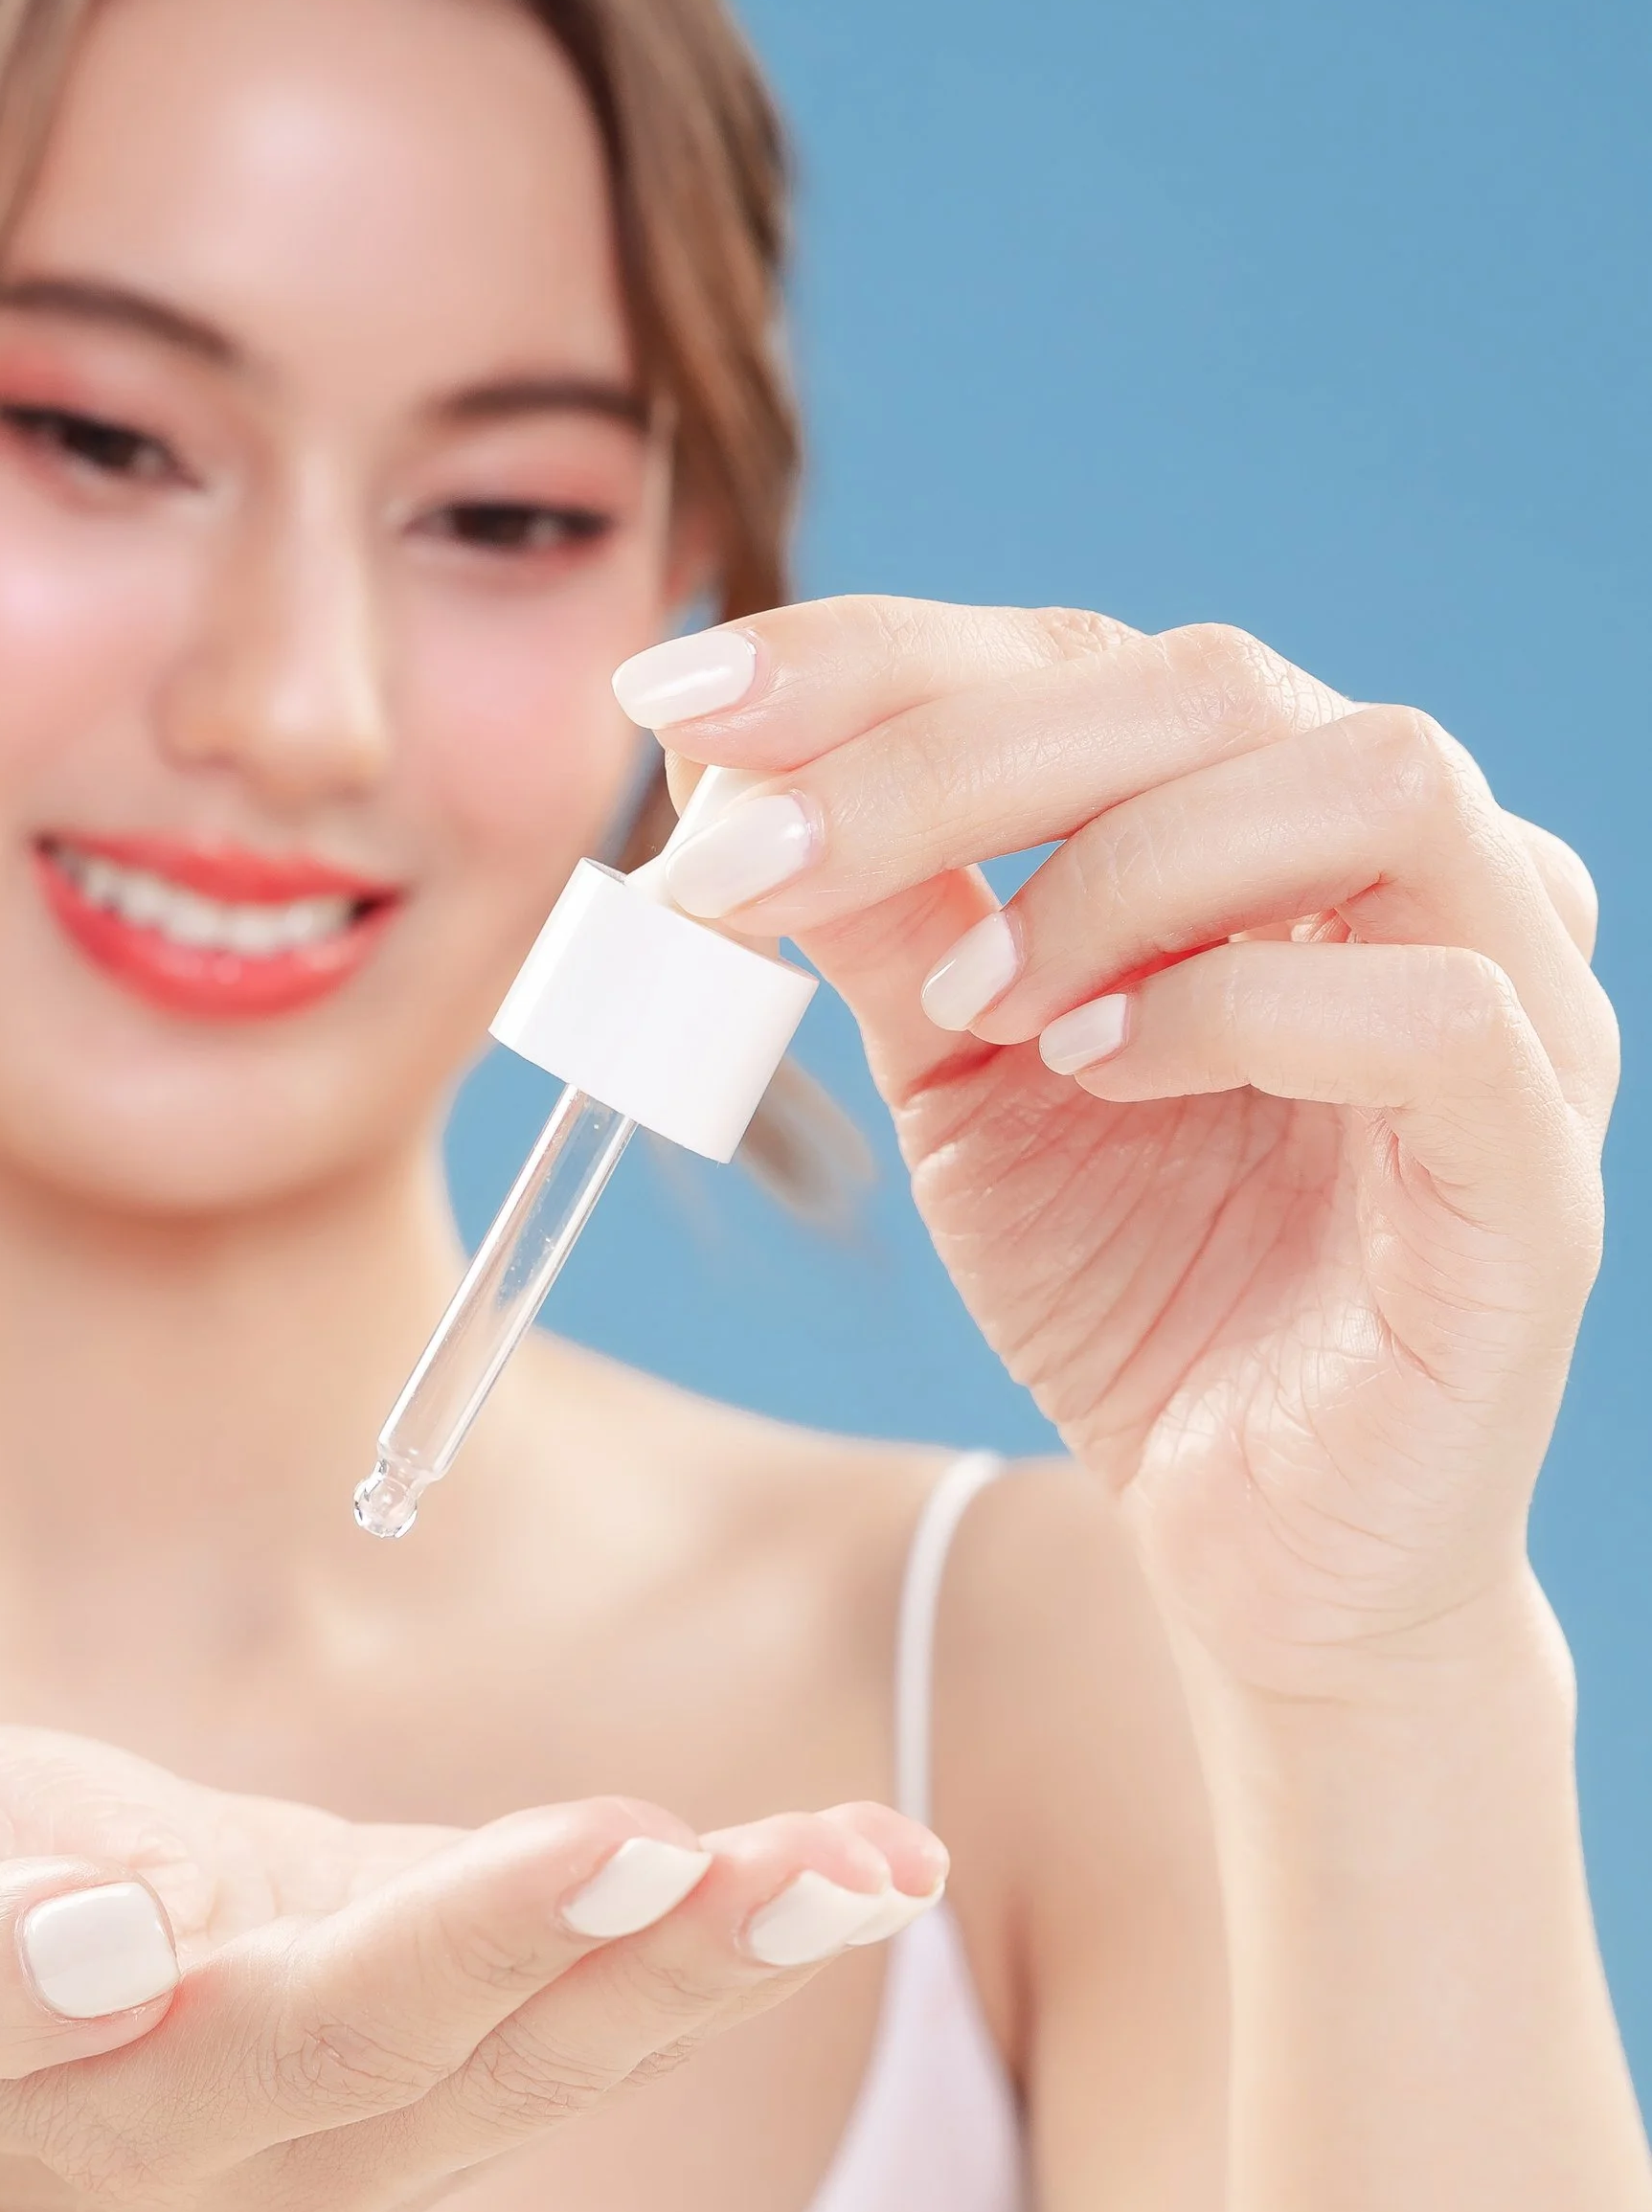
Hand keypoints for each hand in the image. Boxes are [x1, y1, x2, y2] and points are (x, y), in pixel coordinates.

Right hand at [0, 1726, 944, 2211]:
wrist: (23, 2037)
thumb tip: (104, 1948)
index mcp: (169, 2093)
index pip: (342, 2025)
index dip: (478, 1937)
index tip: (608, 1841)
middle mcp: (325, 2133)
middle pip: (512, 2052)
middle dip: (666, 1952)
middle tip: (813, 1869)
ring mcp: (426, 2101)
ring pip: (600, 2039)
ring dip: (750, 1950)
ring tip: (889, 1866)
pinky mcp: (495, 2026)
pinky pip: (632, 1991)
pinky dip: (754, 1928)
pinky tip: (882, 1862)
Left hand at [616, 600, 1617, 1683]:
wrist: (1253, 1552)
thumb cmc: (1136, 1289)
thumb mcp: (963, 1071)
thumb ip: (886, 915)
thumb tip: (733, 772)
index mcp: (1276, 820)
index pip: (1090, 659)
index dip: (877, 658)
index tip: (675, 698)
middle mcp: (1423, 873)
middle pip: (1210, 684)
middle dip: (943, 747)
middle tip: (748, 854)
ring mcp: (1516, 1002)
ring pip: (1373, 781)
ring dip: (1120, 865)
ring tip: (963, 998)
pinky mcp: (1535, 1168)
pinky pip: (1440, 1010)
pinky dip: (1238, 1007)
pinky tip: (1092, 1066)